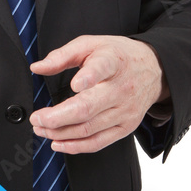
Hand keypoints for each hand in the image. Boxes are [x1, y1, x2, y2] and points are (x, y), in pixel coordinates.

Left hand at [29, 35, 169, 153]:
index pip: (102, 68)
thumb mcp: (90, 44)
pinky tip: (58, 143)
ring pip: (88, 129)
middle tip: (36, 119)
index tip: (75, 84)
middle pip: (88, 108)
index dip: (88, 77)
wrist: (154, 69)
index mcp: (112, 62)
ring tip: (41, 129)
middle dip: (57, 118)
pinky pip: (98, 142)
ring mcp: (125, 111)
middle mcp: (121, 88)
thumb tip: (37, 67)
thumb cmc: (117, 55)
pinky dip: (76, 147)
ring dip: (60, 133)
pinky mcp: (125, 127)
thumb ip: (62, 55)